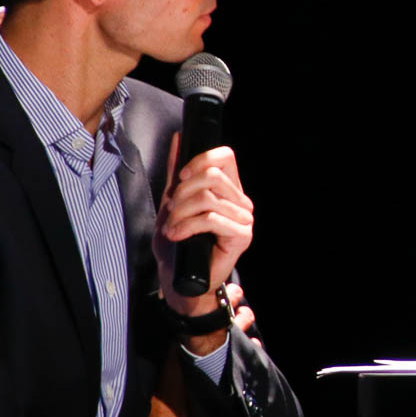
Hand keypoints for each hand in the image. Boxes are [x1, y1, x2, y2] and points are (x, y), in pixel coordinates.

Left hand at [155, 132, 254, 315]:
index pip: (225, 156)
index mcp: (229, 190)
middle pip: (213, 176)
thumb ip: (177, 172)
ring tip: (172, 227)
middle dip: (183, 192)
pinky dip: (187, 225)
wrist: (179, 279)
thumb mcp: (172, 202)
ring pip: (208, 198)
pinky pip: (211, 219)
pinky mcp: (241, 237)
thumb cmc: (178, 244)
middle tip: (171, 210)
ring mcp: (244, 219)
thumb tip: (179, 138)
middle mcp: (241, 202)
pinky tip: (177, 235)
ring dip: (181, 212)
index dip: (201, 160)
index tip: (181, 178)